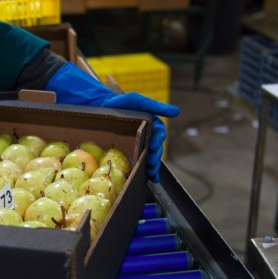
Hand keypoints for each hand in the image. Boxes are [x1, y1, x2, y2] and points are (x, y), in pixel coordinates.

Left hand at [46, 62, 179, 181]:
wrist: (100, 108)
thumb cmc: (119, 103)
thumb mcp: (137, 100)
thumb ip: (155, 105)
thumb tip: (177, 111)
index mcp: (151, 124)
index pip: (159, 134)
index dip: (158, 141)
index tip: (153, 146)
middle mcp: (146, 135)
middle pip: (156, 148)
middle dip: (156, 157)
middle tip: (152, 163)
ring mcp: (138, 144)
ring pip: (149, 157)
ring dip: (153, 166)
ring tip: (151, 173)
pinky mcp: (129, 150)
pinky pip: (139, 161)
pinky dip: (146, 170)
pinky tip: (149, 178)